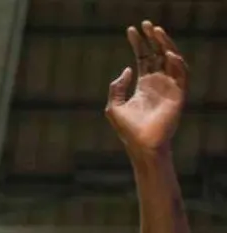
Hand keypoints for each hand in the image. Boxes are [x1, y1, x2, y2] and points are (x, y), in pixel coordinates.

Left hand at [106, 21, 187, 154]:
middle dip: (153, 38)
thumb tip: (126, 69)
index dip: (138, 43)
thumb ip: (117, 88)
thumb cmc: (128, 130)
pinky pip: (182, 74)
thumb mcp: (114, 107)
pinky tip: (167, 53)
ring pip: (171, 59)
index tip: (131, 30)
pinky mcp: (178, 94)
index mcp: (144, 84)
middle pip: (158, 54)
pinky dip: (176, 62)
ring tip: (156, 32)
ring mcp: (169, 87)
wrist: (141, 145)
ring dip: (166, 44)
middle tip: (146, 24)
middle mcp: (158, 82)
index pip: (143, 57)